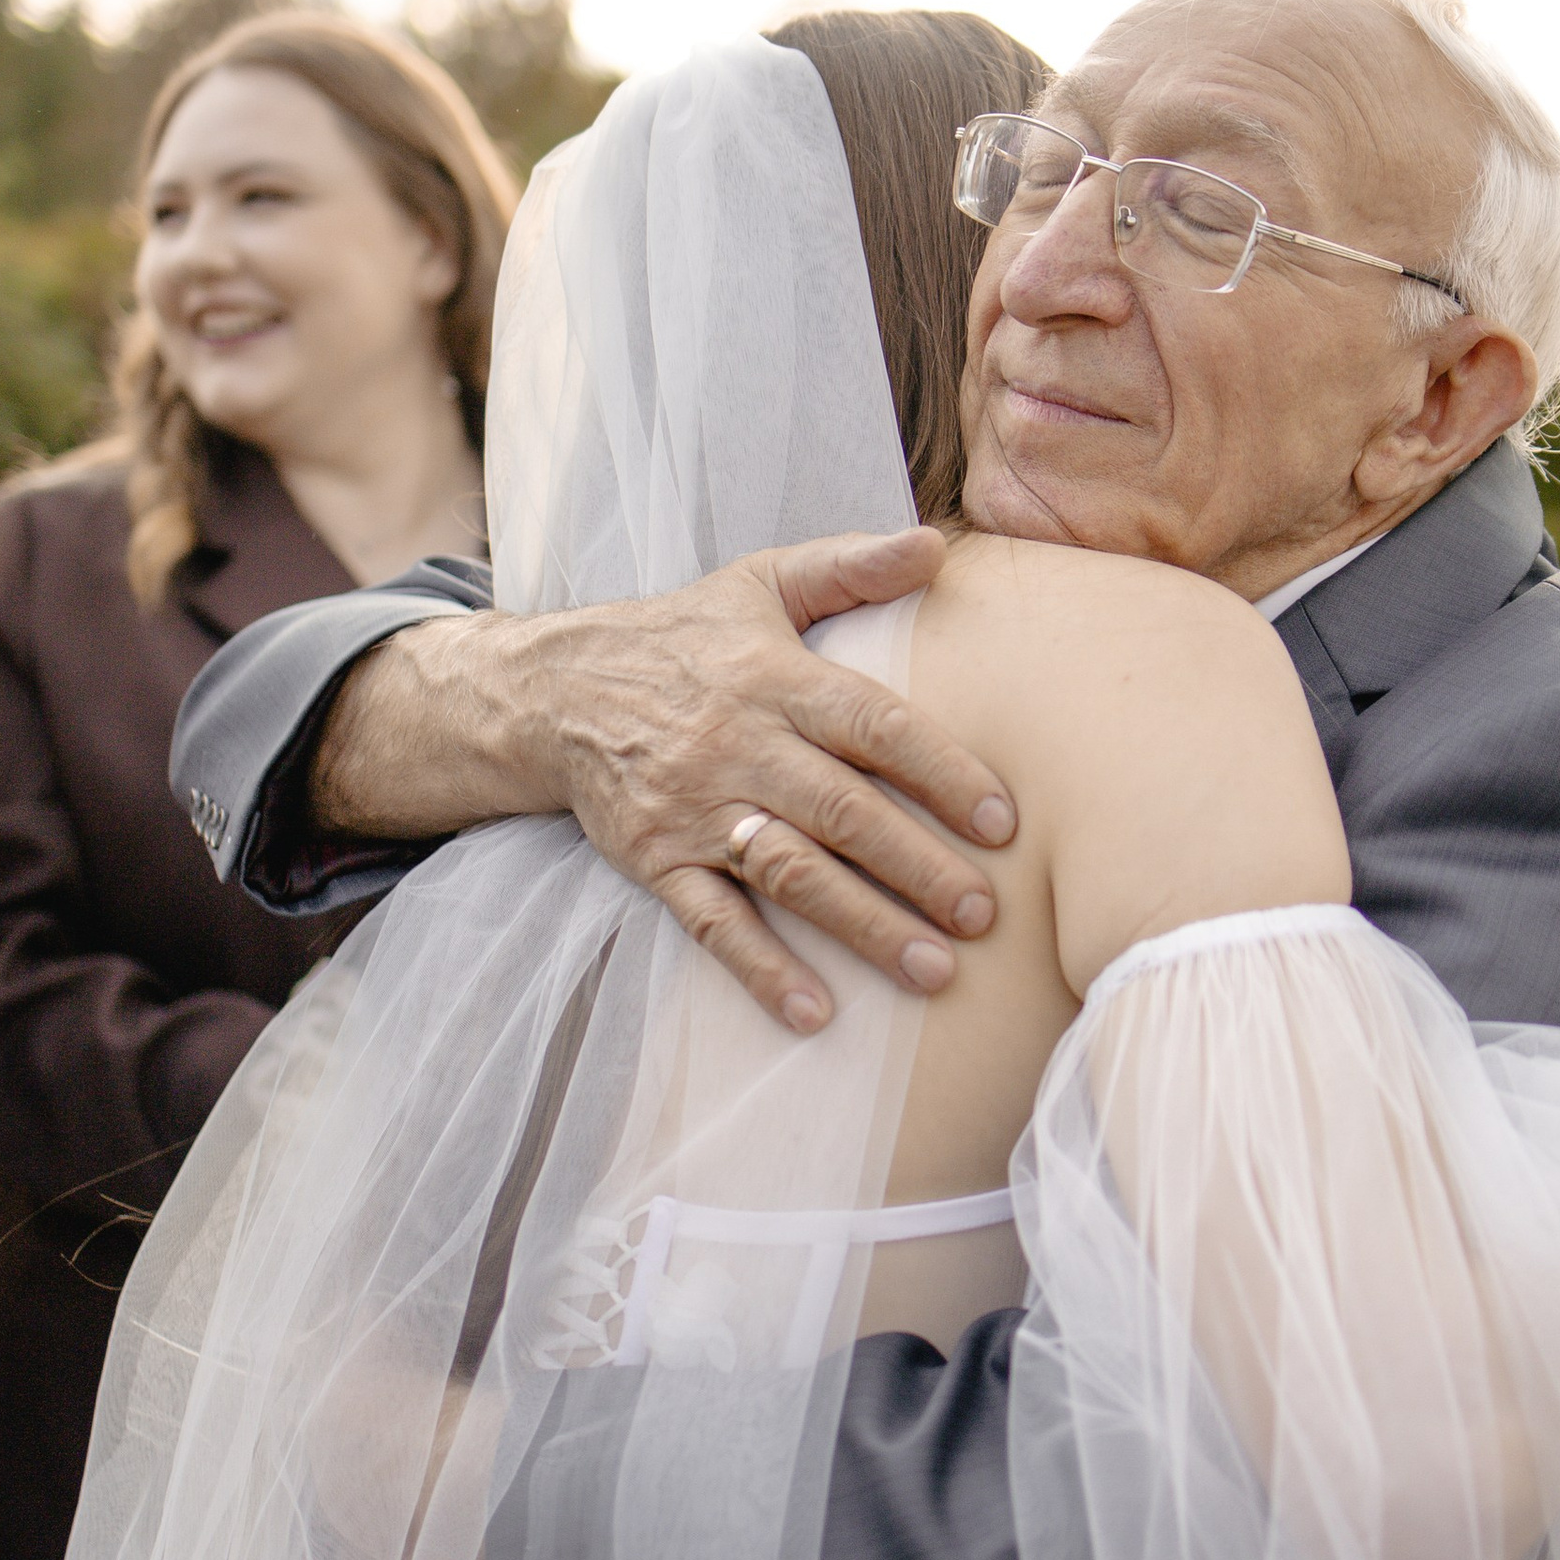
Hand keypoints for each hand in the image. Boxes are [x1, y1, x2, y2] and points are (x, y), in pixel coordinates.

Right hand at [318, 527, 1014, 1032]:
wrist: (555, 687)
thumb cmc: (686, 637)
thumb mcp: (762, 582)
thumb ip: (854, 567)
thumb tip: (941, 546)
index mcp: (775, 678)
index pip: (874, 726)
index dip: (941, 772)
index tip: (1003, 823)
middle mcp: (738, 745)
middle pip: (841, 811)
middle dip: (917, 866)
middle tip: (985, 914)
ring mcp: (694, 809)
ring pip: (788, 873)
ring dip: (862, 925)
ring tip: (934, 970)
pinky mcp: (655, 860)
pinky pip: (711, 922)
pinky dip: (761, 970)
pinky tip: (815, 1014)